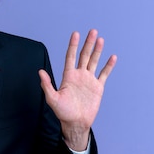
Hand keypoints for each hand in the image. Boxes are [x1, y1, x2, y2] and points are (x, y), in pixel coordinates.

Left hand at [39, 29, 116, 150]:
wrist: (76, 123)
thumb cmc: (63, 112)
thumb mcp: (52, 99)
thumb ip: (47, 85)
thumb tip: (40, 72)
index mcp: (68, 76)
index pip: (70, 57)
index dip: (73, 45)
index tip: (76, 34)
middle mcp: (79, 75)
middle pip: (84, 56)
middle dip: (88, 43)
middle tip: (92, 31)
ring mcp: (89, 80)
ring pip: (94, 62)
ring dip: (97, 51)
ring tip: (101, 39)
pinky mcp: (98, 87)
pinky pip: (104, 74)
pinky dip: (108, 66)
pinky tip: (112, 57)